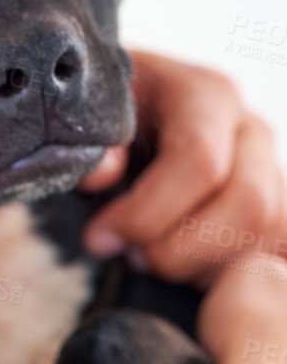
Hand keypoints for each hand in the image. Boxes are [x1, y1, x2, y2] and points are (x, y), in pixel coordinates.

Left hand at [77, 49, 286, 286]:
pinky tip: (188, 269)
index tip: (100, 239)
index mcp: (205, 94)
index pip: (198, 161)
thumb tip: (99, 173)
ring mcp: (270, 166)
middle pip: (249, 202)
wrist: (139, 103)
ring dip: (207, 262)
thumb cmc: (114, 109)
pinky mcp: (276, 200)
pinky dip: (234, 269)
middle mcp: (250, 128)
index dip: (149, 212)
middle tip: (132, 256)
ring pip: (268, 230)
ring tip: (153, 258)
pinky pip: (277, 245)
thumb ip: (94, 140)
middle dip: (184, 247)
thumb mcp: (94, 111)